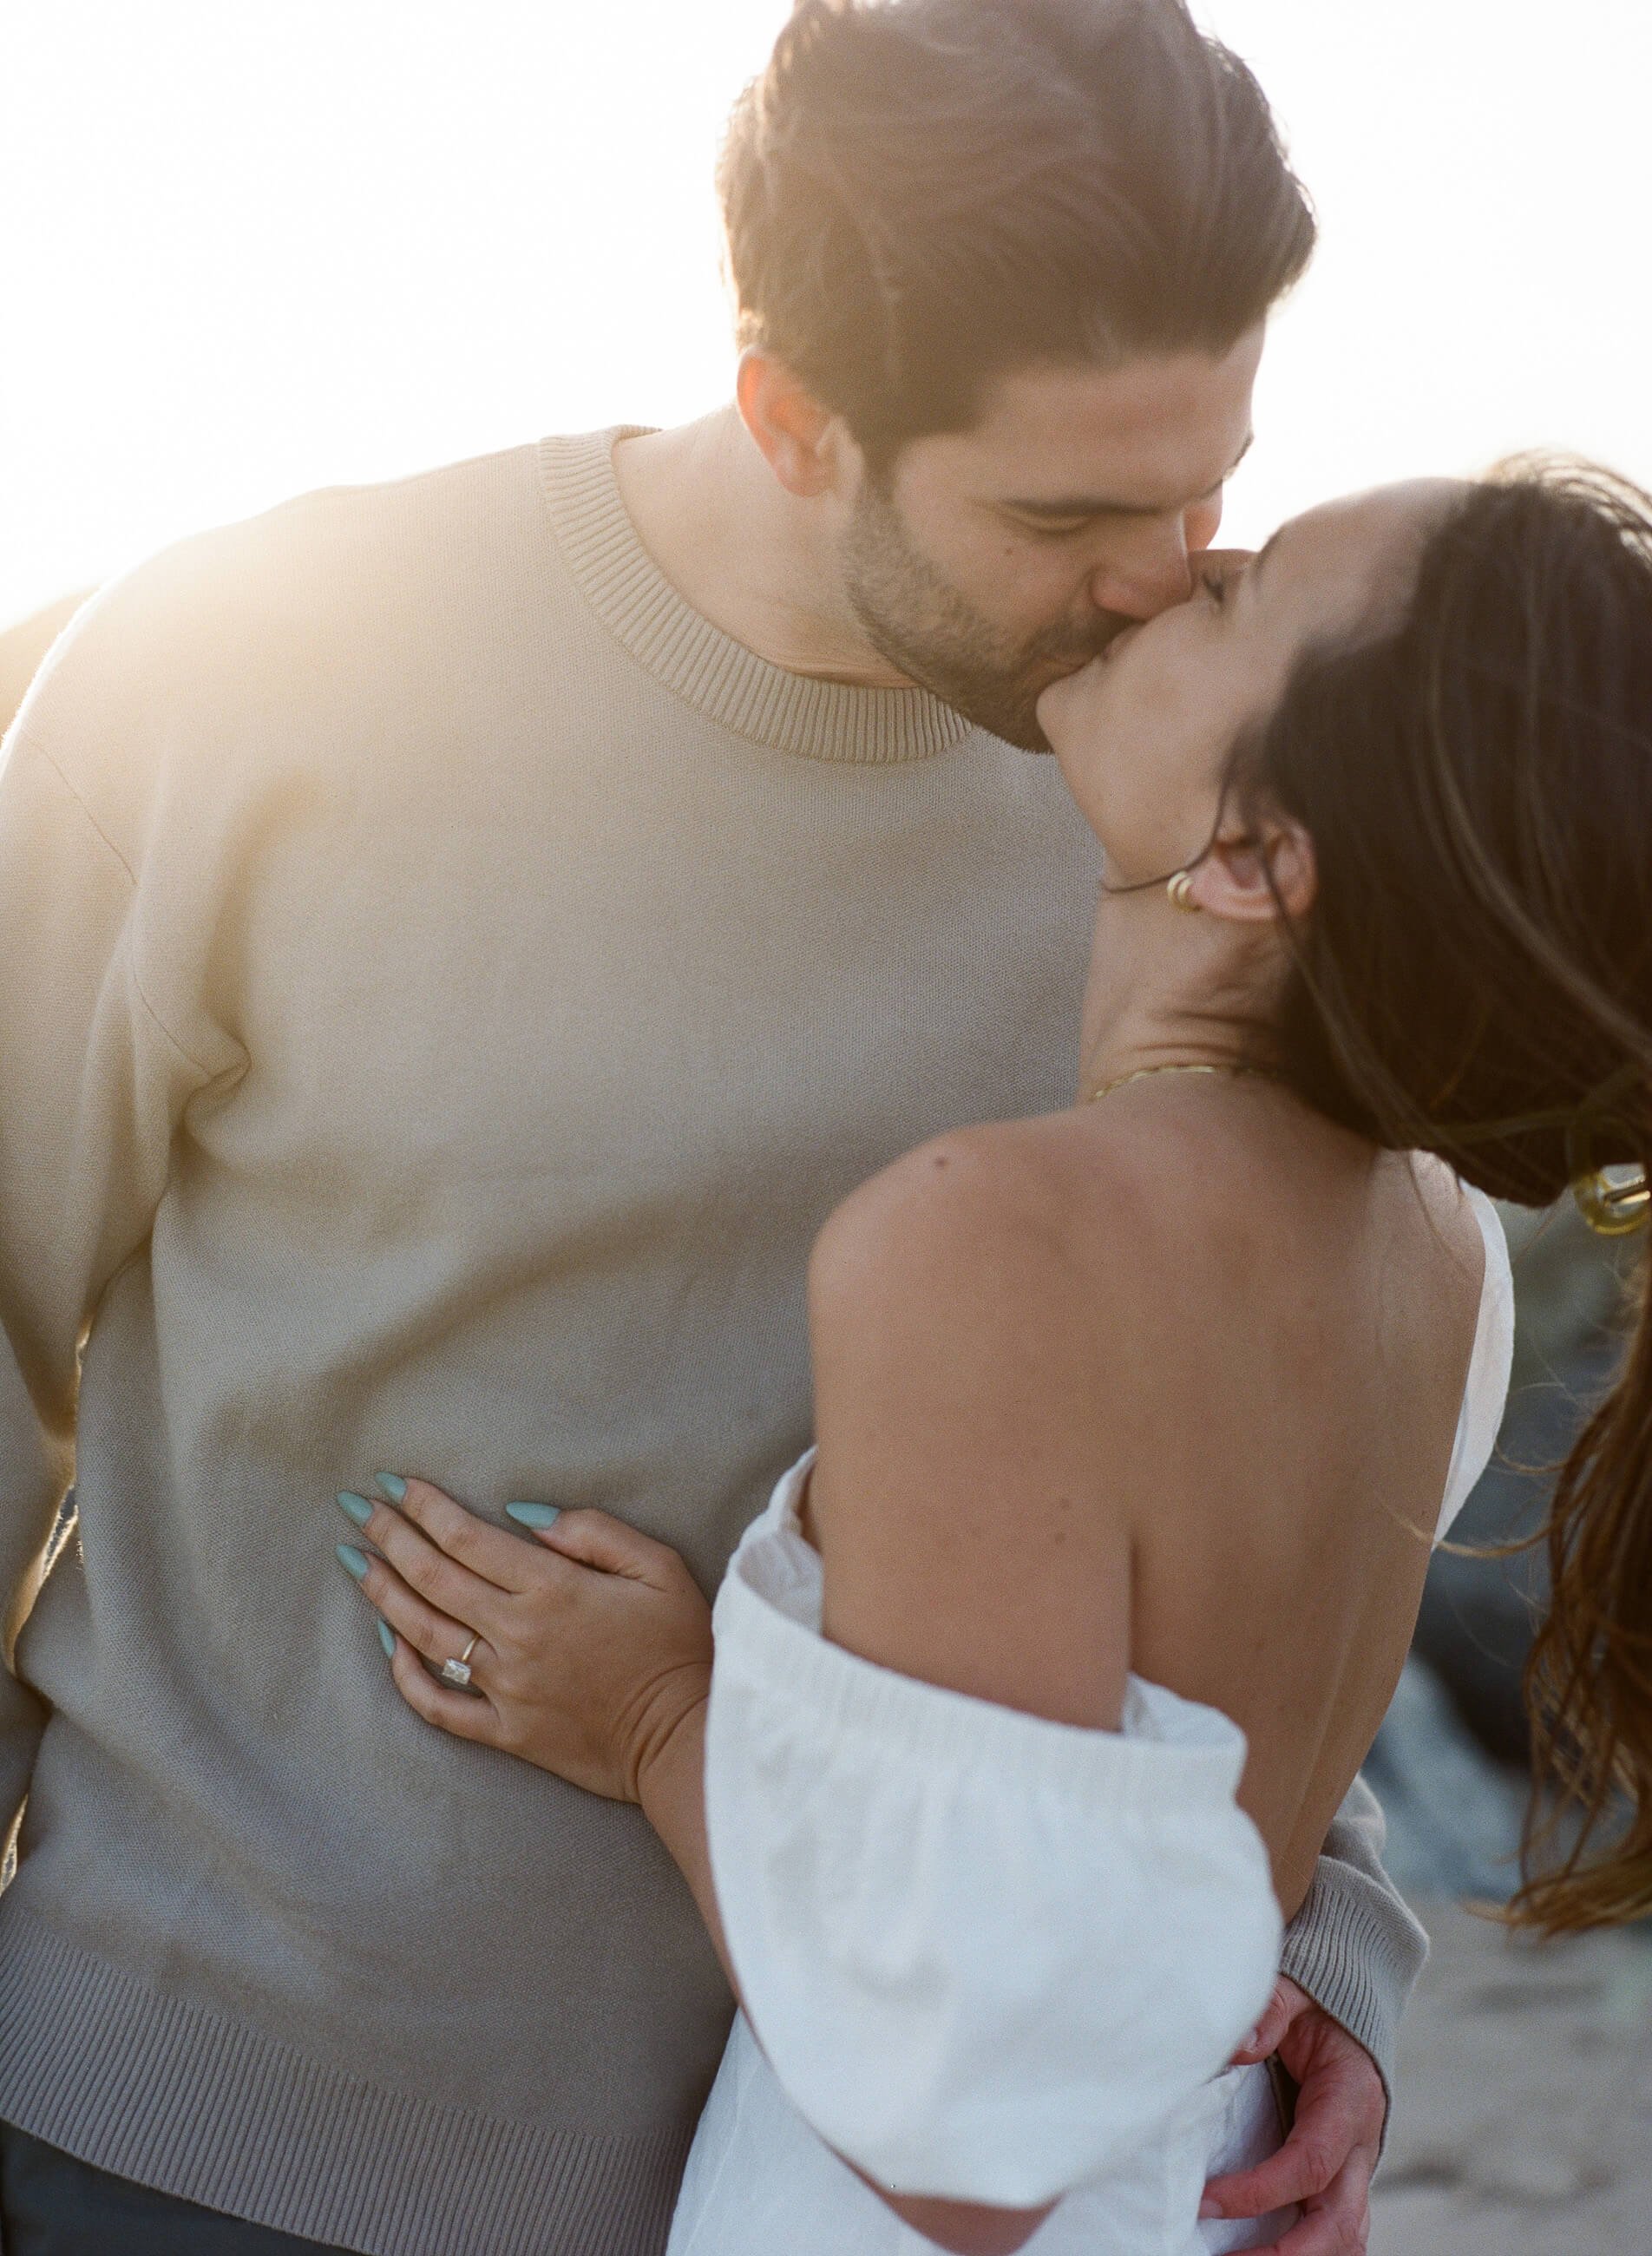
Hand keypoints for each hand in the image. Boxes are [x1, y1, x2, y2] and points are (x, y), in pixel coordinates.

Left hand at [337, 1477, 712, 1801]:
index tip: (395, 1484)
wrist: (686, 1739)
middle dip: (391, 1537)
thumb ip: (594, 1533)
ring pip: (424, 1634)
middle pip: (434, 1578)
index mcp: (553, 1589)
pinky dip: (406, 1675)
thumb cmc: (678, 1646)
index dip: (425, 1508)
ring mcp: (506, 1688)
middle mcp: (518, 1635)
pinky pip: (439, 1705)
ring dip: (384, 1594)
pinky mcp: (506, 1732)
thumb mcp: (658, 1567)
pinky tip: (389, 1644)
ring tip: (357, 1562)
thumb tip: (525, 1518)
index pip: (468, 1538)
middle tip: (359, 1510)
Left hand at [1199, 1977, 1379, 2255]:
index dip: (1259, 2190)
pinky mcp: (1343, 2180)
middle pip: (1338, 2224)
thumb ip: (1271, 2013)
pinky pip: (1337, 2232)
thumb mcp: (1296, 1994)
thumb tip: (1239, 2048)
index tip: (1207, 2201)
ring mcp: (1356, 2170)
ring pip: (1345, 2239)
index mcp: (1350, 2103)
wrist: (1351, 2011)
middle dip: (1286, 2254)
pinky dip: (1308, 2253)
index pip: (1309, 2164)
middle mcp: (1361, 2147)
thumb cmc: (1317, 2006)